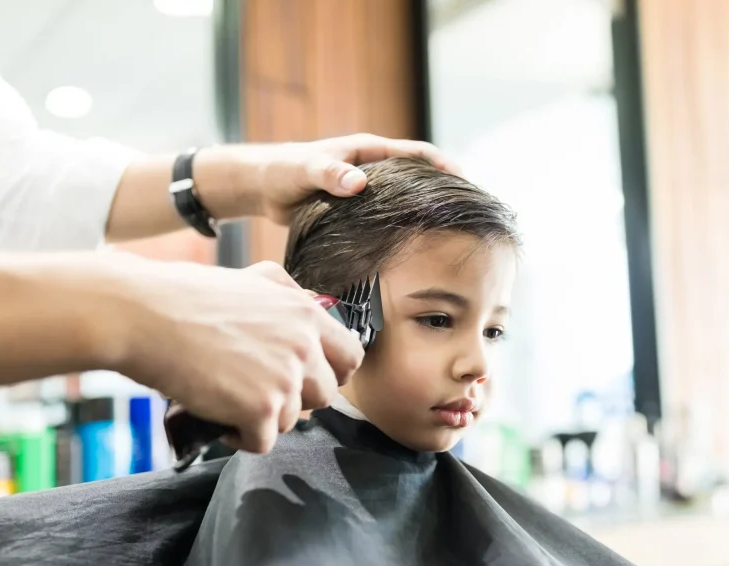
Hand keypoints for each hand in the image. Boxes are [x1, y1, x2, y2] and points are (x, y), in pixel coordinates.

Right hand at [112, 256, 362, 452]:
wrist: (144, 316)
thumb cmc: (187, 296)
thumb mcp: (253, 277)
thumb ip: (290, 294)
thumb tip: (311, 305)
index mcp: (306, 314)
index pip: (351, 357)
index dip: (332, 372)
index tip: (308, 379)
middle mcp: (304, 345)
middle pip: (325, 395)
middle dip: (296, 399)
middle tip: (259, 391)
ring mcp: (286, 379)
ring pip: (293, 420)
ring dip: (264, 417)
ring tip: (230, 398)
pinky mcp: (261, 409)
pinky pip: (264, 442)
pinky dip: (242, 438)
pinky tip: (220, 418)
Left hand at [201, 133, 461, 225]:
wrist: (262, 187)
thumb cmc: (282, 170)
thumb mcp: (305, 169)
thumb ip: (329, 173)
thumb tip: (359, 183)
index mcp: (369, 151)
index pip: (418, 153)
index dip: (444, 166)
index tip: (466, 183)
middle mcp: (373, 170)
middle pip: (419, 179)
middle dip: (442, 194)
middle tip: (465, 217)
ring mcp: (367, 192)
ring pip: (404, 202)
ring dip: (422, 216)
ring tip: (447, 237)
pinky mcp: (357, 212)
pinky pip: (385, 219)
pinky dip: (399, 230)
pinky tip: (408, 251)